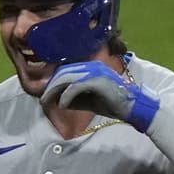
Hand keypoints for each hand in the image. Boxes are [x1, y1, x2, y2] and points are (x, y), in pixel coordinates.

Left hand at [40, 60, 159, 131]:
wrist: (131, 107)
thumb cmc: (109, 103)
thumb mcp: (86, 100)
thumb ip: (71, 97)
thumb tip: (55, 99)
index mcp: (90, 67)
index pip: (65, 71)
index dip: (52, 82)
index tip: (45, 94)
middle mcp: (91, 66)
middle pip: (63, 73)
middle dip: (50, 87)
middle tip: (42, 99)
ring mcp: (95, 72)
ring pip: (66, 78)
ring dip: (54, 91)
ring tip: (47, 102)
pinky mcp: (97, 81)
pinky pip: (75, 87)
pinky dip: (66, 96)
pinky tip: (61, 106)